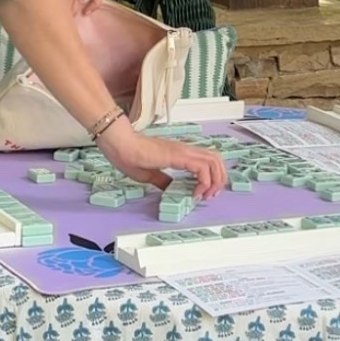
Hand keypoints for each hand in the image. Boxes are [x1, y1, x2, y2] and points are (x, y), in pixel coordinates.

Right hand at [97, 116, 226, 197]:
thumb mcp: (149, 174)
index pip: (207, 159)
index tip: (203, 193)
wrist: (120, 145)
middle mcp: (185, 150)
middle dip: (219, 179)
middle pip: (216, 159)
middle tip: (210, 195)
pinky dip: (204, 182)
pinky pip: (202, 168)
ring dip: (215, 181)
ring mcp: (183, 151)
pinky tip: (195, 192)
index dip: (212, 177)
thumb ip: (162, 180)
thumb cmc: (129, 155)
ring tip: (205, 195)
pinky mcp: (179, 155)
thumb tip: (169, 187)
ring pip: (214, 161)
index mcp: (180, 153)